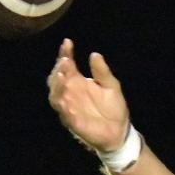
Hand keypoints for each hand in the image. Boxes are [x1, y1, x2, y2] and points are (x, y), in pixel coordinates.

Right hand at [46, 38, 130, 152]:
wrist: (119, 131)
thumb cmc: (113, 108)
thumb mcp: (111, 86)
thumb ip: (102, 72)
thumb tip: (95, 54)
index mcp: (78, 81)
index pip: (67, 65)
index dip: (65, 53)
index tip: (67, 43)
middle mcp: (70, 92)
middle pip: (56, 78)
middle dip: (58, 69)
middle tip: (65, 60)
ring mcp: (69, 106)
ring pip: (55, 95)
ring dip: (57, 85)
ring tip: (62, 74)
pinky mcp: (72, 121)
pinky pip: (64, 113)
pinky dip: (62, 105)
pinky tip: (64, 98)